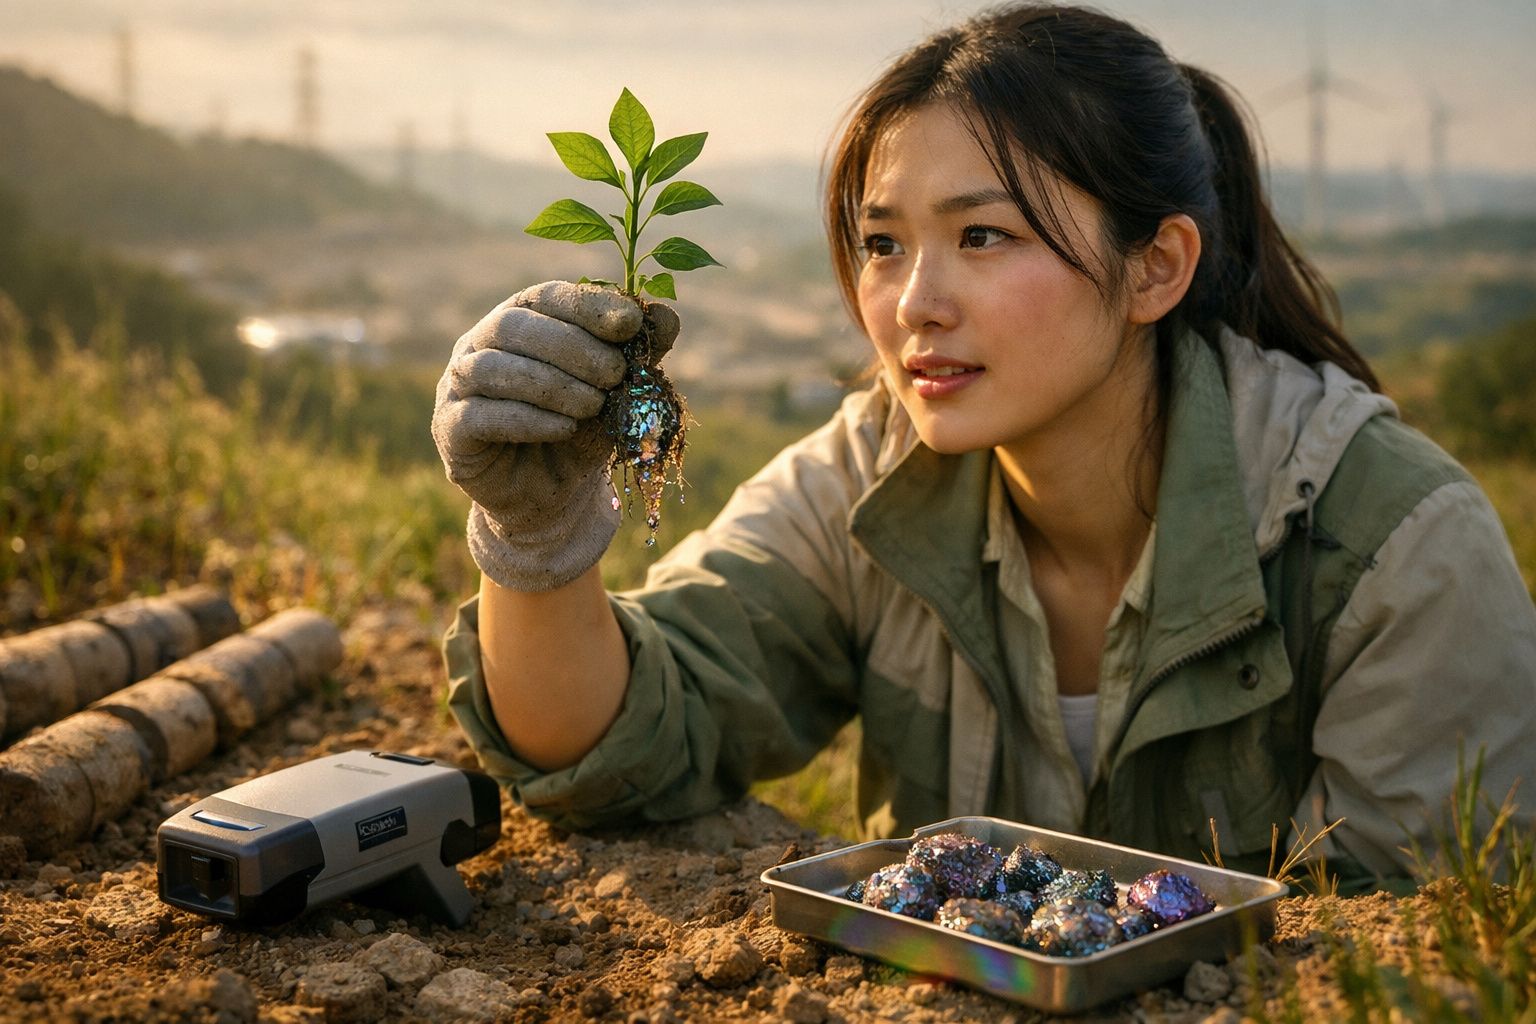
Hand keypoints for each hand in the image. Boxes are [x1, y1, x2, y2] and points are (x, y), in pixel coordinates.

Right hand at [431, 281, 678, 590]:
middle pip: (514, 326)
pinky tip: (564, 428)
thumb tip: (666, 315)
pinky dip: (526, 419)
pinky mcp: (450, 428)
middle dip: (572, 348)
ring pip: (493, 368)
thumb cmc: (583, 428)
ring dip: (551, 384)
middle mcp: (480, 342)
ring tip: (594, 405)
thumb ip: (641, 351)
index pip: (546, 296)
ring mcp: (458, 384)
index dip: (587, 305)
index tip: (630, 323)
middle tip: (616, 374)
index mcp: (521, 319)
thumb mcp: (619, 390)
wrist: (553, 495)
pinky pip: (479, 416)